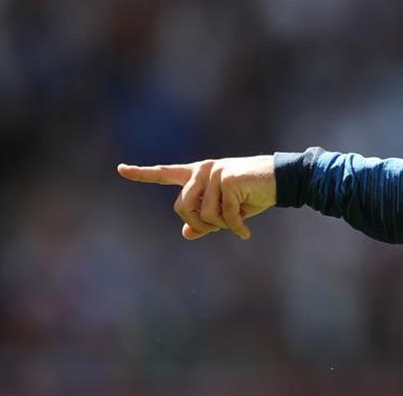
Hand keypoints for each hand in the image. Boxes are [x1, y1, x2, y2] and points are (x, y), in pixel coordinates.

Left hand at [118, 155, 275, 239]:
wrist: (280, 180)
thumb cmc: (254, 194)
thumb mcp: (227, 211)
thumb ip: (205, 221)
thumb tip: (186, 232)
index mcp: (198, 174)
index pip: (166, 173)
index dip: (142, 173)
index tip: (121, 169)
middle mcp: (203, 170)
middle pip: (181, 207)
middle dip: (200, 224)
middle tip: (220, 228)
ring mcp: (214, 173)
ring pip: (203, 214)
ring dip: (221, 225)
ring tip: (237, 223)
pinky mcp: (226, 179)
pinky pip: (224, 215)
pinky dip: (235, 227)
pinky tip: (245, 232)